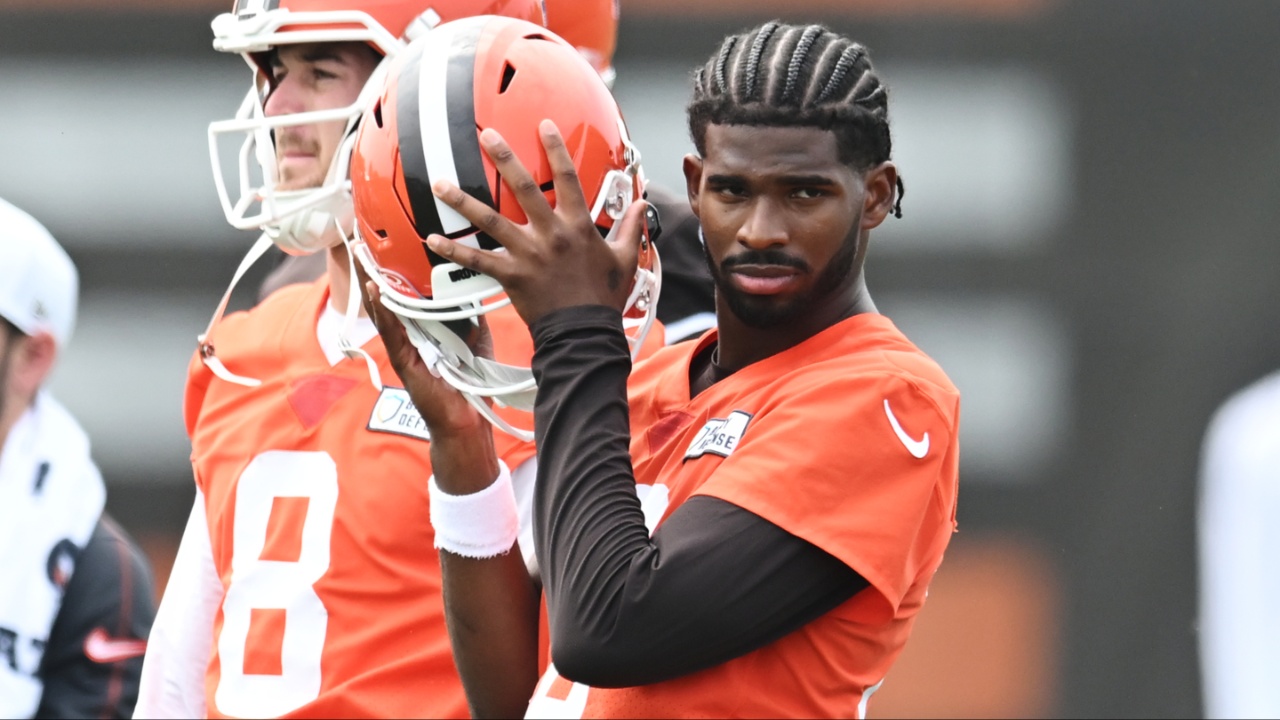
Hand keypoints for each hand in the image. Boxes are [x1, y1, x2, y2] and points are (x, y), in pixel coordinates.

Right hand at [355, 259, 488, 439]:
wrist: (466, 420)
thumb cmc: (468, 384)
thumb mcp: (474, 340)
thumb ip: (471, 317)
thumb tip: (475, 292)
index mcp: (424, 330)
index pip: (407, 296)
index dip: (397, 272)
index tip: (391, 246)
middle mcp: (409, 336)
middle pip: (389, 299)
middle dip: (376, 271)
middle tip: (365, 243)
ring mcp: (403, 348)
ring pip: (384, 310)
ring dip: (371, 283)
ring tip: (362, 259)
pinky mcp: (403, 360)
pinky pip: (391, 331)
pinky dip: (383, 310)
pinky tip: (374, 291)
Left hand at [423, 119, 648, 327]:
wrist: (584, 332)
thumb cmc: (603, 298)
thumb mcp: (625, 259)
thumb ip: (631, 228)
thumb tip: (642, 205)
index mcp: (578, 226)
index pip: (567, 178)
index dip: (556, 149)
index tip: (544, 126)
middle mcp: (551, 234)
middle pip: (524, 187)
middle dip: (504, 158)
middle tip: (487, 136)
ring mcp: (528, 254)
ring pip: (490, 220)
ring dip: (463, 200)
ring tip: (440, 183)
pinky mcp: (511, 275)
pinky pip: (477, 260)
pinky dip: (454, 250)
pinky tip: (433, 239)